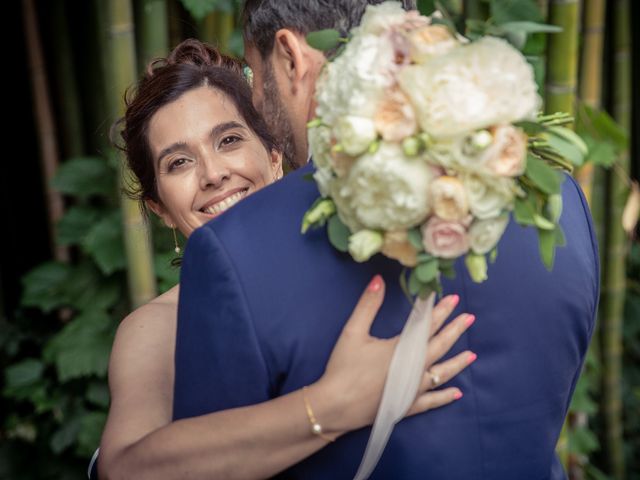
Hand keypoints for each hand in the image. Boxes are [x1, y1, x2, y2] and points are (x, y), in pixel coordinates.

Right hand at [311, 275, 474, 435]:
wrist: (336, 406)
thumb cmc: (344, 368)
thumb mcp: (353, 332)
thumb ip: (368, 304)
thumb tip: (378, 279)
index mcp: (402, 349)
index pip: (427, 325)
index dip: (440, 310)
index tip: (453, 298)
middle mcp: (413, 368)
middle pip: (440, 346)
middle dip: (455, 330)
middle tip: (469, 318)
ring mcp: (413, 389)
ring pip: (442, 373)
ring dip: (458, 363)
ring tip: (472, 354)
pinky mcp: (407, 405)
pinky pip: (432, 401)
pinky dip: (445, 396)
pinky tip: (457, 392)